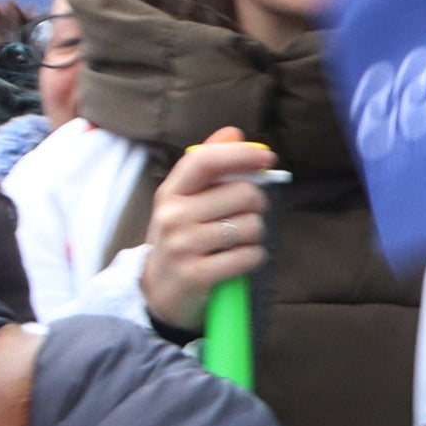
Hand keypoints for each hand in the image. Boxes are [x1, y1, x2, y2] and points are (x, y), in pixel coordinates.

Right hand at [138, 127, 276, 331]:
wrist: (158, 292)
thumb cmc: (182, 238)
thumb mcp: (186, 201)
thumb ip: (210, 165)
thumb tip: (235, 133)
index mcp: (171, 191)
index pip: (206, 161)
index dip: (241, 155)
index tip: (267, 159)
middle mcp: (173, 216)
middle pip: (242, 194)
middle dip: (257, 204)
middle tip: (246, 215)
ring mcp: (182, 246)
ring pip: (251, 226)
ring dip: (255, 234)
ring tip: (236, 242)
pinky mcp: (196, 274)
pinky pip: (249, 255)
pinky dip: (253, 257)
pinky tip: (238, 260)